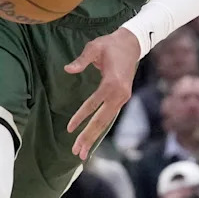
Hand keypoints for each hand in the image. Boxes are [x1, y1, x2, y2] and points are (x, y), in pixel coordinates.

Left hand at [65, 28, 140, 159]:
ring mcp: (122, 98)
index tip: (69, 129)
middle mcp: (119, 94)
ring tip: (82, 153)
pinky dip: (100, 130)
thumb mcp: (94, 47)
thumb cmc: (110, 44)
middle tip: (76, 151)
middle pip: (102, 120)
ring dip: (94, 138)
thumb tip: (67, 70)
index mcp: (112, 83)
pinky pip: (109, 117)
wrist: (131, 44)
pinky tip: (91, 140)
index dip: (80, 117)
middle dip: (88, 137)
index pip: (94, 104)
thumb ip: (81, 60)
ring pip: (106, 122)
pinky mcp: (121, 99)